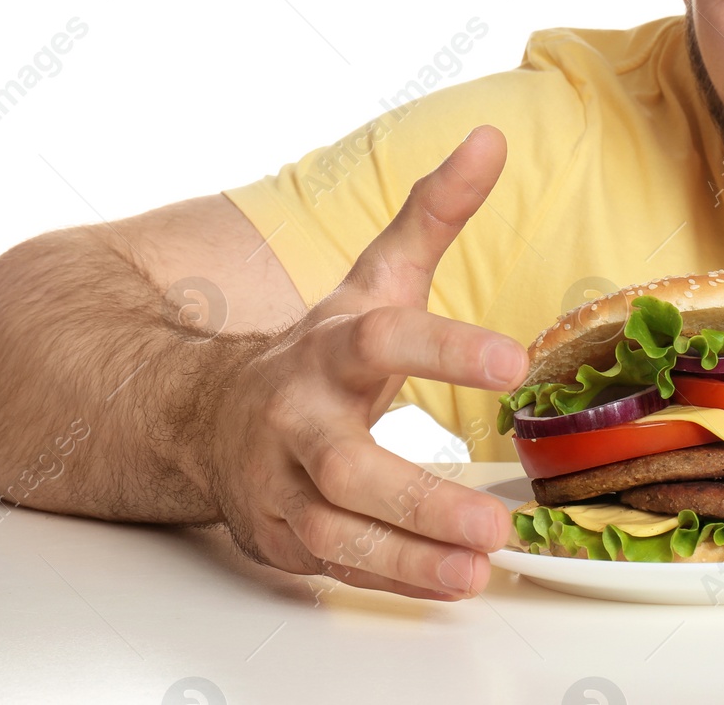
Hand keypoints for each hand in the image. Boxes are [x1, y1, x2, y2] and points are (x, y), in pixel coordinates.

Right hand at [201, 126, 528, 599]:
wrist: (208, 415)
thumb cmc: (317, 350)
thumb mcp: (377, 278)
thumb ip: (436, 213)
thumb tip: (492, 139)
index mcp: (329, 350)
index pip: (385, 342)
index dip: (447, 349)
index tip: (514, 362)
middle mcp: (297, 420)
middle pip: (351, 464)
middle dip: (421, 496)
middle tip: (500, 518)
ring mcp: (283, 484)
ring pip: (340, 528)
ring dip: (411, 554)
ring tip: (483, 563)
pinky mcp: (283, 534)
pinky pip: (339, 563)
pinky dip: (396, 578)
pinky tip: (453, 584)